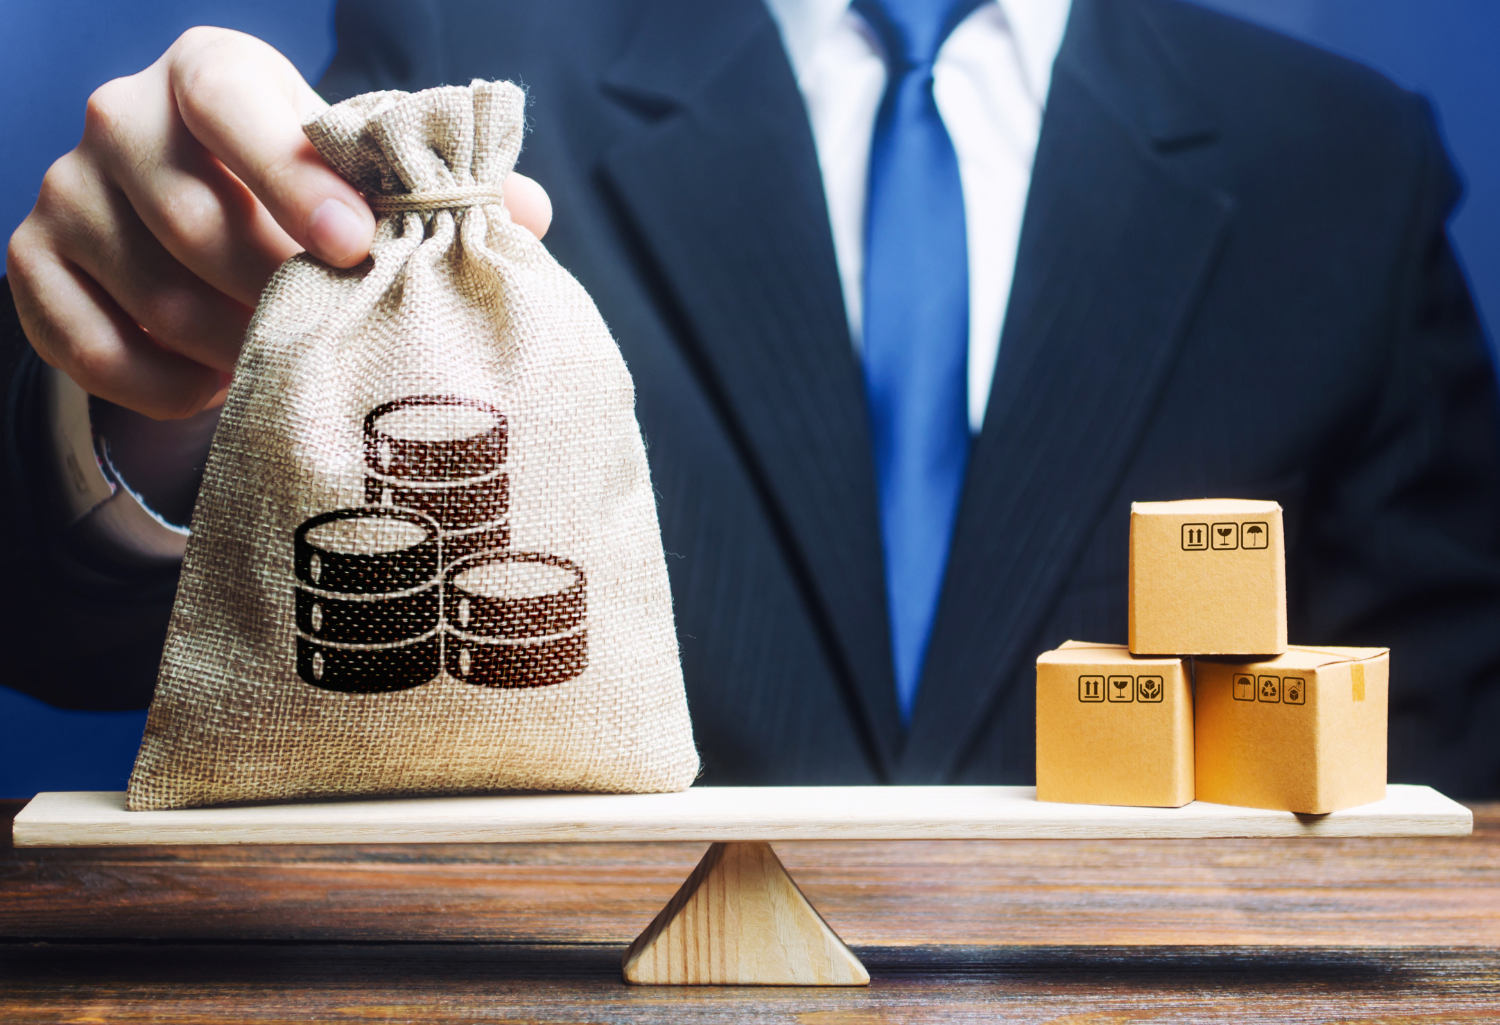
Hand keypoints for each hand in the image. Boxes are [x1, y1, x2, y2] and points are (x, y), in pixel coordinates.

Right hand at [6, 27, 552, 420]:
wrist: (205, 241)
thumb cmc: (305, 202)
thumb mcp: (366, 181)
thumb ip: (441, 192)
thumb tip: (527, 215)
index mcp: (210, 73)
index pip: (231, 101)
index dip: (291, 174)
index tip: (355, 245)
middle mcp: (121, 117)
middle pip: (193, 216)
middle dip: (278, 292)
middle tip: (338, 336)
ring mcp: (65, 191)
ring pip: (154, 294)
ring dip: (236, 348)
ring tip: (289, 362)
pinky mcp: (32, 265)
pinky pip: (92, 350)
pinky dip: (166, 387)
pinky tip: (220, 388)